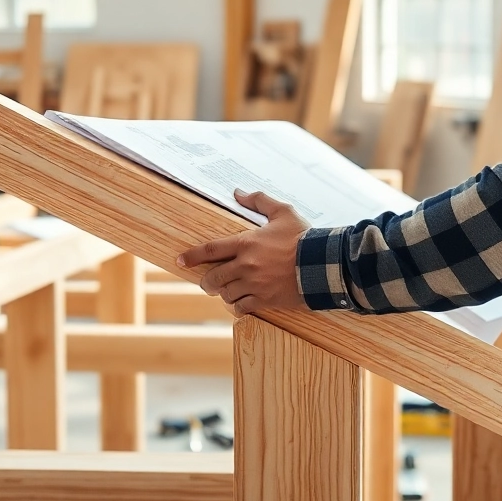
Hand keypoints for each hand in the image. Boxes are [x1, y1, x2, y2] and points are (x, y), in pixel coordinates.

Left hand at [177, 189, 309, 316]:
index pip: (210, 250)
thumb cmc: (303, 237)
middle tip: (209, 282)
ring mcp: (254, 285)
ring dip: (224, 294)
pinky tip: (241, 303)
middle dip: (207, 281)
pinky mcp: (265, 300)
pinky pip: (241, 308)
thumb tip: (238, 192)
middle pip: (213, 277)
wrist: (321, 265)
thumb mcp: (283, 212)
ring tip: (227, 292)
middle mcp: (245, 266)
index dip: (192, 256)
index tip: (180, 261)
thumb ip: (258, 201)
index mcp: (246, 243)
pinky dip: (238, 307)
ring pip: (226, 294)